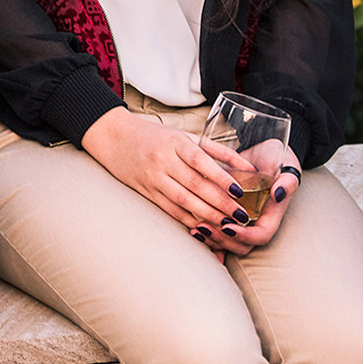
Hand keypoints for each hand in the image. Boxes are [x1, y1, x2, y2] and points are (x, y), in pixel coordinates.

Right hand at [80, 108, 239, 233]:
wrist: (113, 136)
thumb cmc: (153, 136)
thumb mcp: (184, 135)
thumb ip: (216, 151)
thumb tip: (249, 167)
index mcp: (175, 142)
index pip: (201, 161)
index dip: (221, 178)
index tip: (240, 192)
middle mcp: (163, 160)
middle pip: (195, 185)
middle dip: (220, 203)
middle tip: (241, 216)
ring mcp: (152, 177)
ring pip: (184, 201)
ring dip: (207, 215)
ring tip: (227, 225)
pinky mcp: (146, 191)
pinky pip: (170, 209)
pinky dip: (188, 220)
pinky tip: (204, 227)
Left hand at [200, 139, 301, 252]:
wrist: (263, 151)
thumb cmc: (277, 161)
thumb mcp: (286, 168)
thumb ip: (287, 182)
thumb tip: (277, 194)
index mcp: (271, 215)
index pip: (261, 235)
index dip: (246, 235)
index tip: (228, 226)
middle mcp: (256, 221)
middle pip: (243, 245)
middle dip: (224, 240)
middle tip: (203, 227)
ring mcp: (242, 219)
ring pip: (229, 241)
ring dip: (212, 239)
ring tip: (195, 228)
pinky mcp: (228, 212)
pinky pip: (218, 229)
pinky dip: (207, 234)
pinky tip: (191, 227)